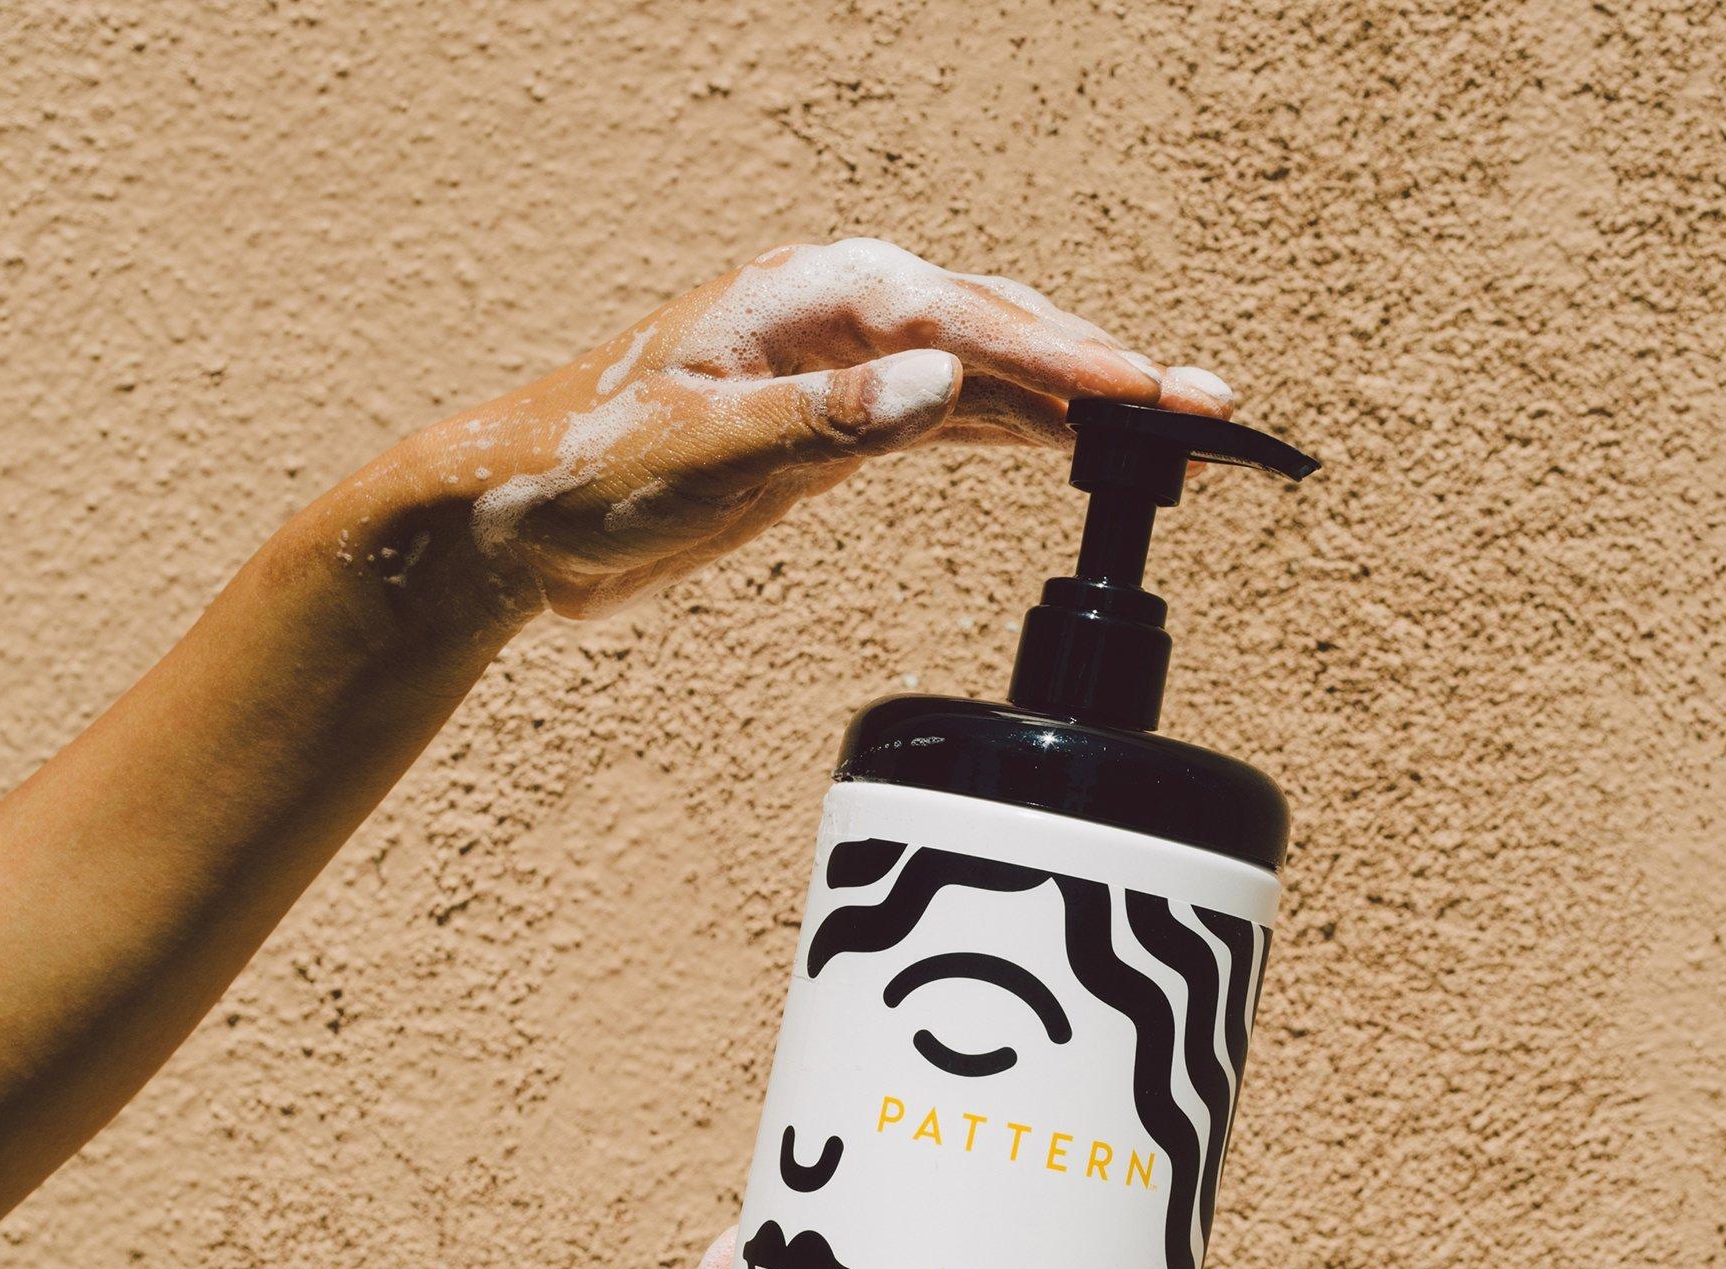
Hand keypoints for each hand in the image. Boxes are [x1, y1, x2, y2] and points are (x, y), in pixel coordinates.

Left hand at [405, 237, 1236, 618]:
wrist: (522, 515)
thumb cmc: (591, 465)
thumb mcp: (706, 446)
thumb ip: (826, 420)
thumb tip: (941, 383)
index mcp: (813, 295)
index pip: (965, 319)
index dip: (1061, 360)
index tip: (1142, 392)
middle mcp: (843, 316)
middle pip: (1003, 328)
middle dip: (1104, 370)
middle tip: (1203, 406)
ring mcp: (849, 368)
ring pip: (991, 370)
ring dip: (1077, 403)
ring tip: (1171, 431)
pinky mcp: (841, 424)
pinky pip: (955, 417)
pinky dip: (1020, 432)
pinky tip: (1072, 449)